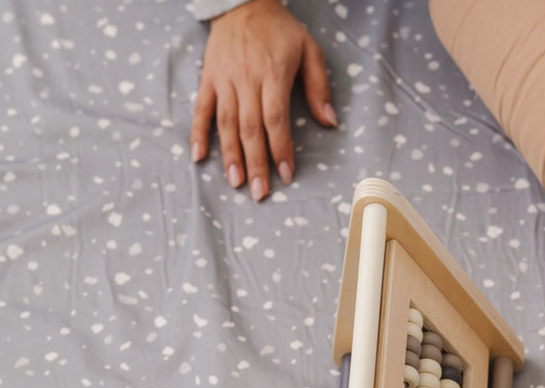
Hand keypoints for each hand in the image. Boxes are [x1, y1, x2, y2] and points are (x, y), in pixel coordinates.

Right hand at [191, 0, 335, 200]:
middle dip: (256, 163)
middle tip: (260, 193)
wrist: (242, 1)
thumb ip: (319, 87)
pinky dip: (198, 133)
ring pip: (225, 123)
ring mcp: (224, 80)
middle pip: (250, 128)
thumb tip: (329, 122)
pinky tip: (198, 157)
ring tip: (235, 183)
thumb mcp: (309, 50)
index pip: (276, 119)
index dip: (281, 149)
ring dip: (230, 156)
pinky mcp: (208, 79)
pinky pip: (201, 109)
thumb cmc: (280, 30)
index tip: (286, 175)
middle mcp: (245, 79)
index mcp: (272, 74)